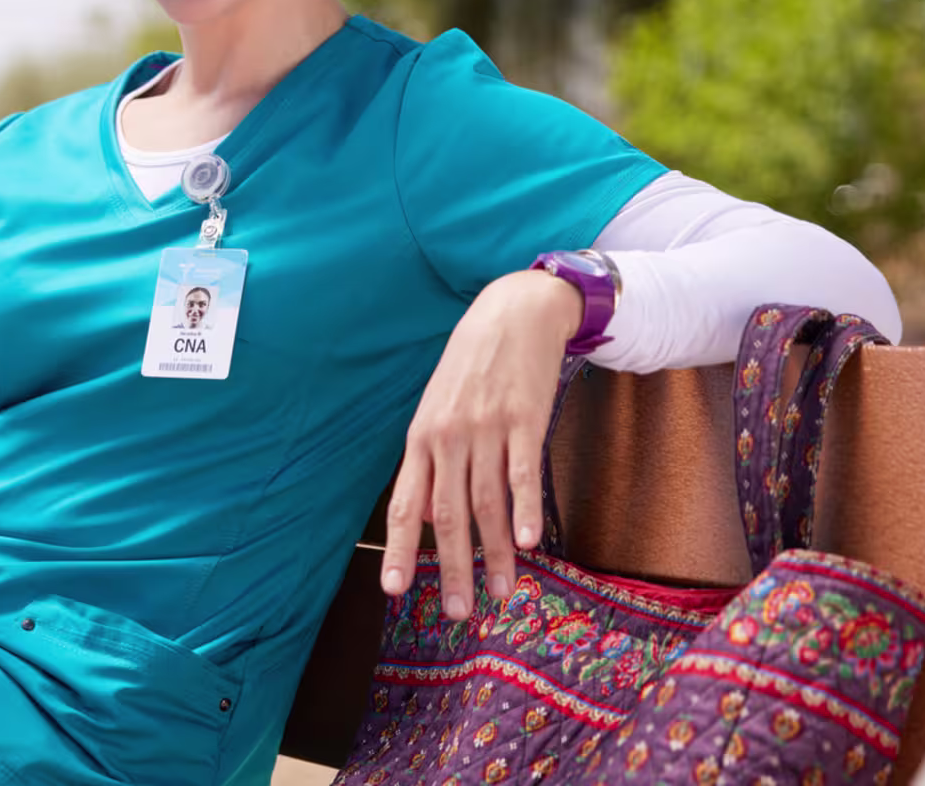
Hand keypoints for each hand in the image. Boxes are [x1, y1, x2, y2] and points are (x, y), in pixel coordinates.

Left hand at [379, 270, 582, 616]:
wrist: (512, 312)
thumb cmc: (471, 366)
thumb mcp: (436, 408)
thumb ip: (430, 462)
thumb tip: (425, 517)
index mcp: (420, 438)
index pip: (405, 504)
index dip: (400, 550)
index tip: (395, 591)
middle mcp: (447, 437)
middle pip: (447, 515)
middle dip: (452, 569)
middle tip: (459, 612)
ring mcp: (486, 429)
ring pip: (487, 504)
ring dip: (495, 555)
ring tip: (502, 593)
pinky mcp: (524, 420)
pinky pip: (522, 473)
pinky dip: (525, 511)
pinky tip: (529, 543)